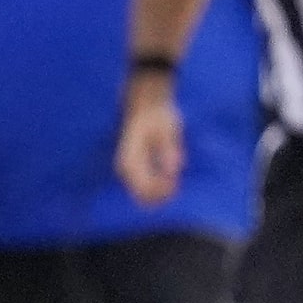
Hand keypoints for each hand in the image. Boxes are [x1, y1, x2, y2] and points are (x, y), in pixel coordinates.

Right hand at [117, 75, 186, 205]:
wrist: (146, 105)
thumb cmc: (158, 115)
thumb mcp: (168, 129)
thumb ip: (170, 149)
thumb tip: (176, 170)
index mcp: (131, 158)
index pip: (144, 187)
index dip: (162, 190)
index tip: (176, 182)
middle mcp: (125, 167)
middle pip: (142, 197)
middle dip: (161, 196)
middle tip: (177, 184)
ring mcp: (127, 169)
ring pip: (142, 196)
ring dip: (159, 195)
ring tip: (174, 181)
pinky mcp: (132, 169)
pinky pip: (143, 188)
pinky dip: (157, 189)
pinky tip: (169, 179)